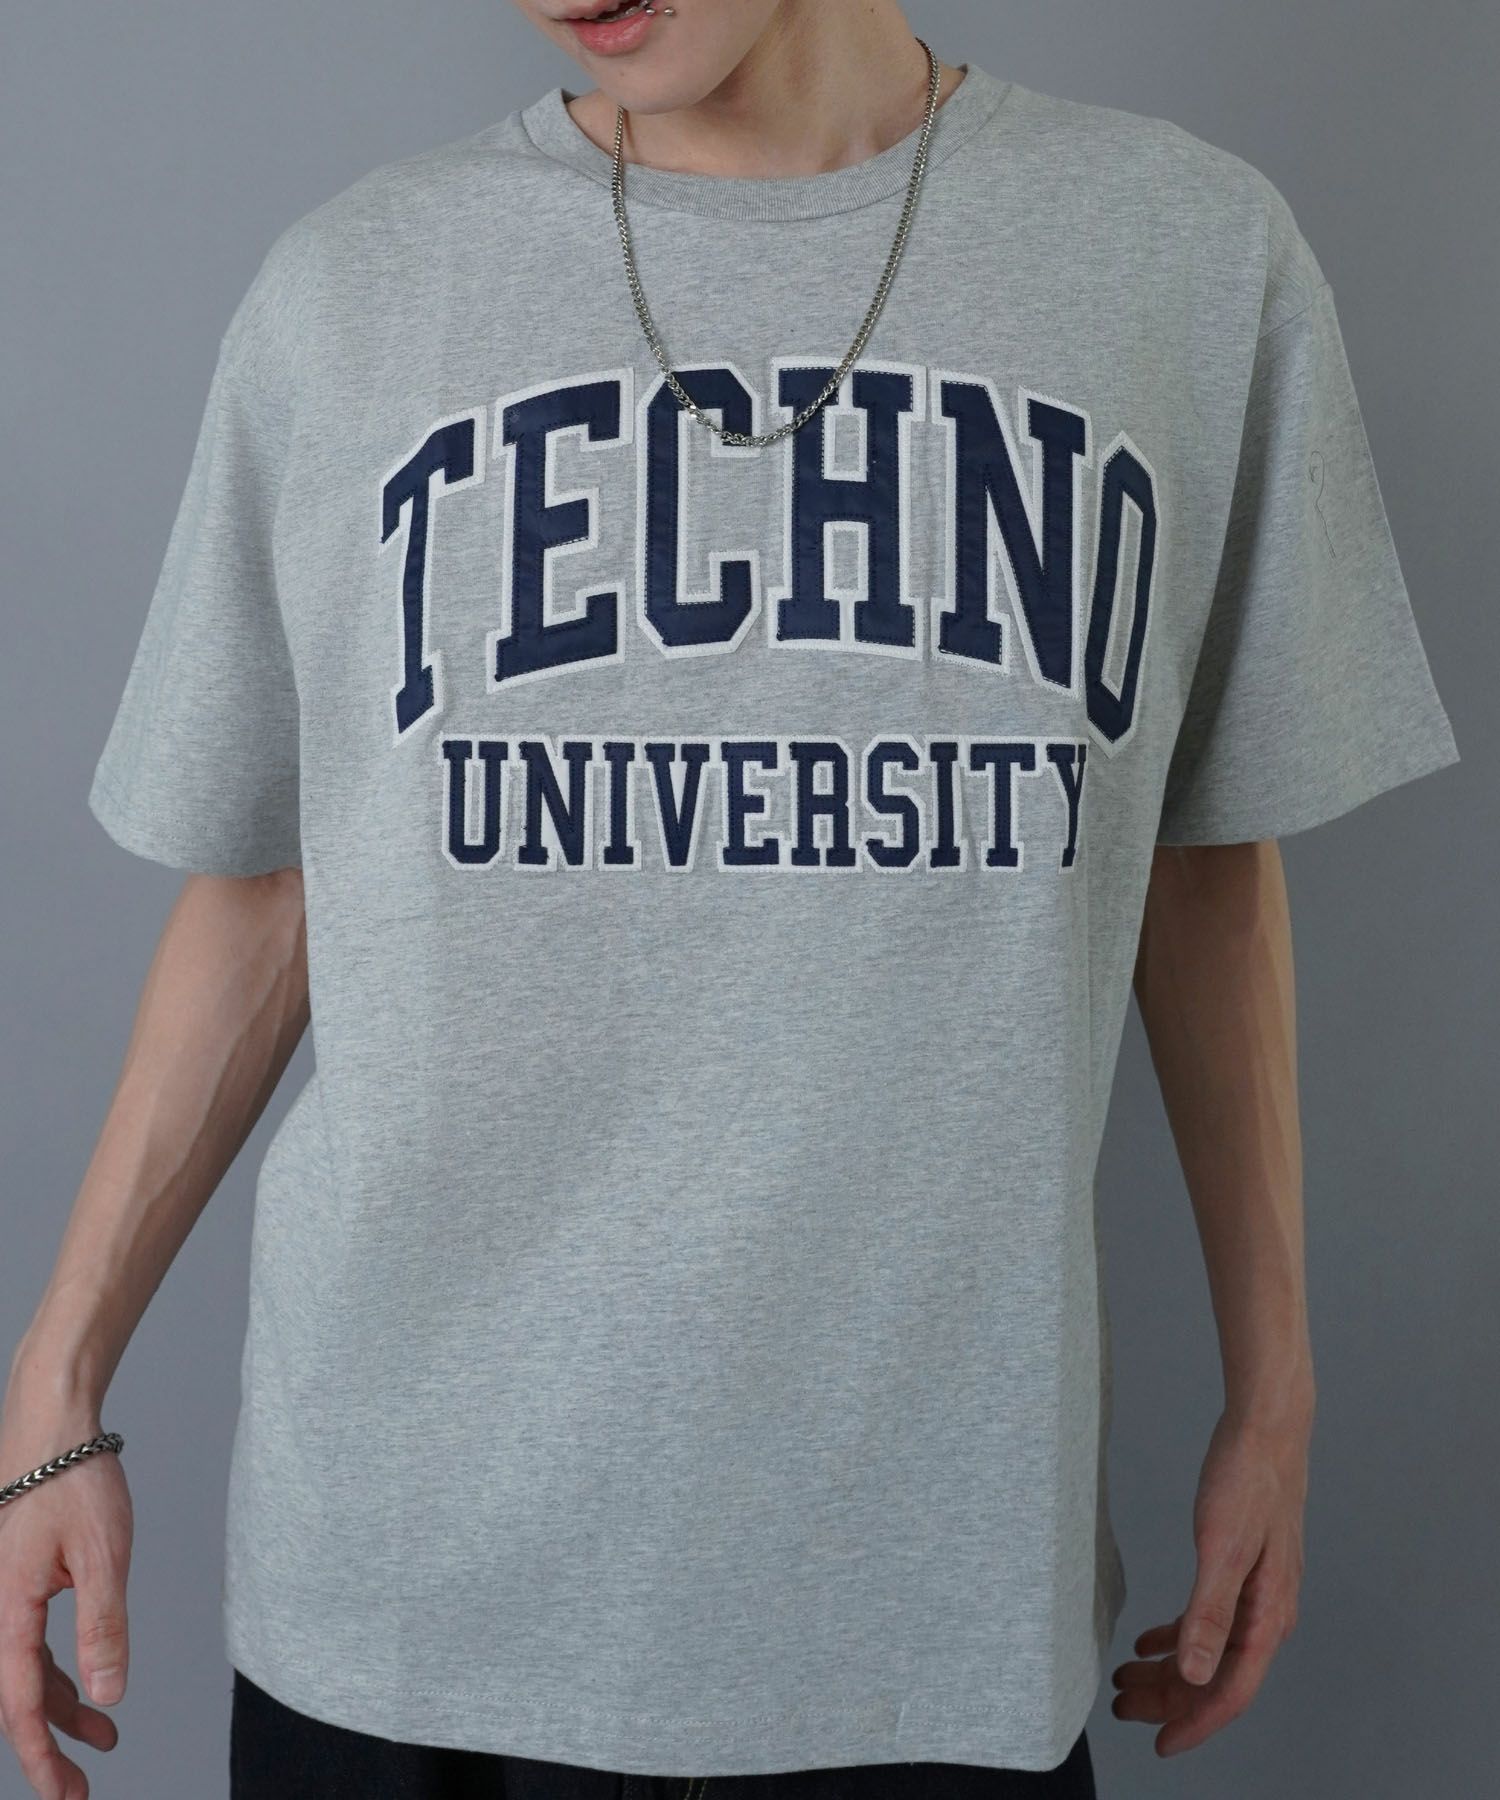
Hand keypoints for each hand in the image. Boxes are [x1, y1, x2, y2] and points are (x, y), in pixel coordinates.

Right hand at [0, 1407, 131, 1799]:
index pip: (20, 1703)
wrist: (54, 1429)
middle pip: (19, 1698)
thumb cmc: (75, 1482)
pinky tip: (92, 1689)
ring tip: (104, 1742)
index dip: (40, 1755)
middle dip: (47, 1749)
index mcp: (9, 1609)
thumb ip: (104, 1626)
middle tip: (77, 1793)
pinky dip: (64, 1673)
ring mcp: (9, 1599)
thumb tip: (108, 1696)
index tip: (64, 1795)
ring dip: (62, 1712)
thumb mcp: (104, 1554)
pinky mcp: (24, 1585)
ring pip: (29, 1675)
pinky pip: (35, 1646)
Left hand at [1110, 1406, 1308, 1756]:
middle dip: (1168, 1699)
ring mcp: (1256, 1593)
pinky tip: (1148, 1641)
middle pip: (1215, 1676)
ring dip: (1168, 1671)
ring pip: (1209, 1650)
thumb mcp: (1220, 1548)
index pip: (1230, 1691)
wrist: (1266, 1432)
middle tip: (1122, 1707)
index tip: (1160, 1744)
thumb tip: (1193, 1673)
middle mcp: (1266, 1613)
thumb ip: (1208, 1614)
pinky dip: (1177, 1636)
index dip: (1195, 1722)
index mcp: (1266, 1616)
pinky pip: (1208, 1620)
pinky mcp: (1241, 1571)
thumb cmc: (1247, 1481)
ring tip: (1126, 1680)